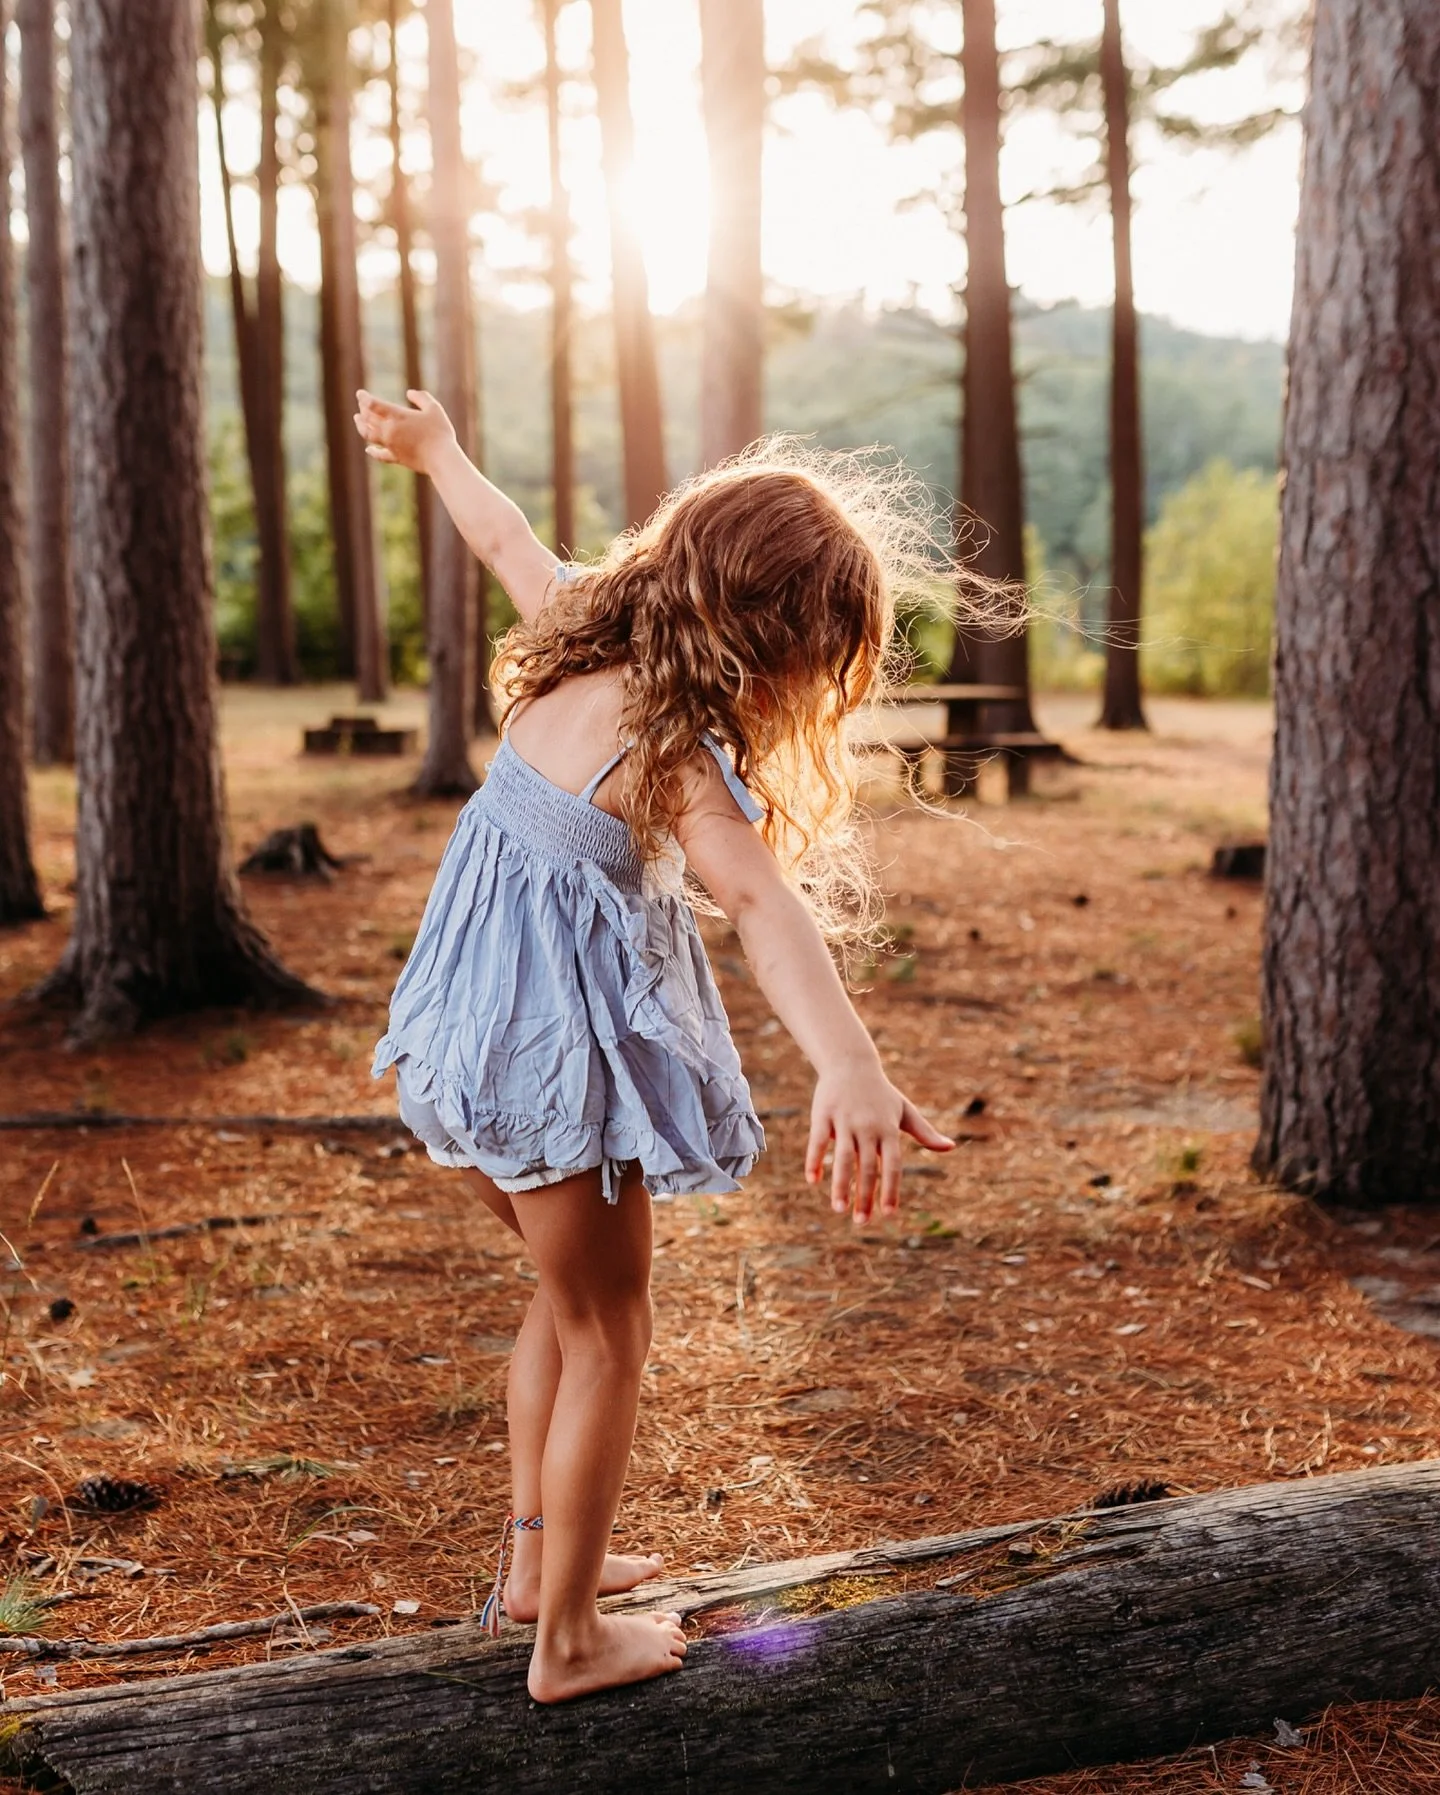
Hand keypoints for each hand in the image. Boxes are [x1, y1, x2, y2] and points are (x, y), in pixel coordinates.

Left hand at [353, 388, 455, 475]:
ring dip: (361, 426)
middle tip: (361, 404)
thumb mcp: (434, 409)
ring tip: (357, 419)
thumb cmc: (440, 432)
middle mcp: (389, 430)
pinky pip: (379, 454)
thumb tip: (409, 392)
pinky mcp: (396, 458)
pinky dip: (372, 451)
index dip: (364, 398)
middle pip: (368, 418)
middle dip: (363, 409)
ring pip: (368, 434)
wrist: (441, 459)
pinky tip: (368, 449)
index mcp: (397, 416)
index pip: (373, 404)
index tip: (360, 394)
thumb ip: (422, 397)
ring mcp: (390, 445)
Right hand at [804, 1059, 952, 1224]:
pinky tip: (813, 1181)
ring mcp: (845, 1121)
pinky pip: (818, 1142)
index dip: (890, 1190)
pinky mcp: (823, 1115)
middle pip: (868, 1167)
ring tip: (839, 1209)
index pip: (893, 1165)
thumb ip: (925, 1132)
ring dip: (841, 1185)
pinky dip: (814, 1161)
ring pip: (843, 1158)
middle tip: (862, 1222)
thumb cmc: (880, 1092)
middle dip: (865, 1196)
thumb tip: (951, 1147)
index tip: (888, 1214)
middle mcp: (868, 1127)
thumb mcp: (904, 1111)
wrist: (851, 1062)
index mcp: (888, 1129)